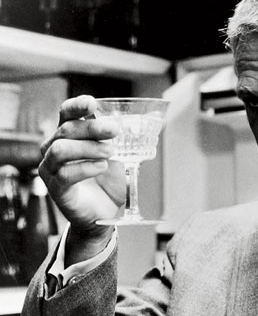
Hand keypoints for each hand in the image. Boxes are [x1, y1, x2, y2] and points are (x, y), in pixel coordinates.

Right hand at [39, 95, 124, 241]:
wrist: (104, 211)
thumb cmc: (107, 180)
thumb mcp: (117, 154)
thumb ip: (122, 137)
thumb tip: (148, 117)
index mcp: (67, 136)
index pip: (65, 114)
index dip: (76, 106)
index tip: (92, 104)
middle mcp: (53, 148)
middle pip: (66, 129)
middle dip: (92, 128)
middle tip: (114, 130)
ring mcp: (51, 169)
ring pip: (61, 149)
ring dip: (88, 148)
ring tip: (110, 152)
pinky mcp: (56, 188)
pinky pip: (65, 174)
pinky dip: (86, 168)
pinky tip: (102, 167)